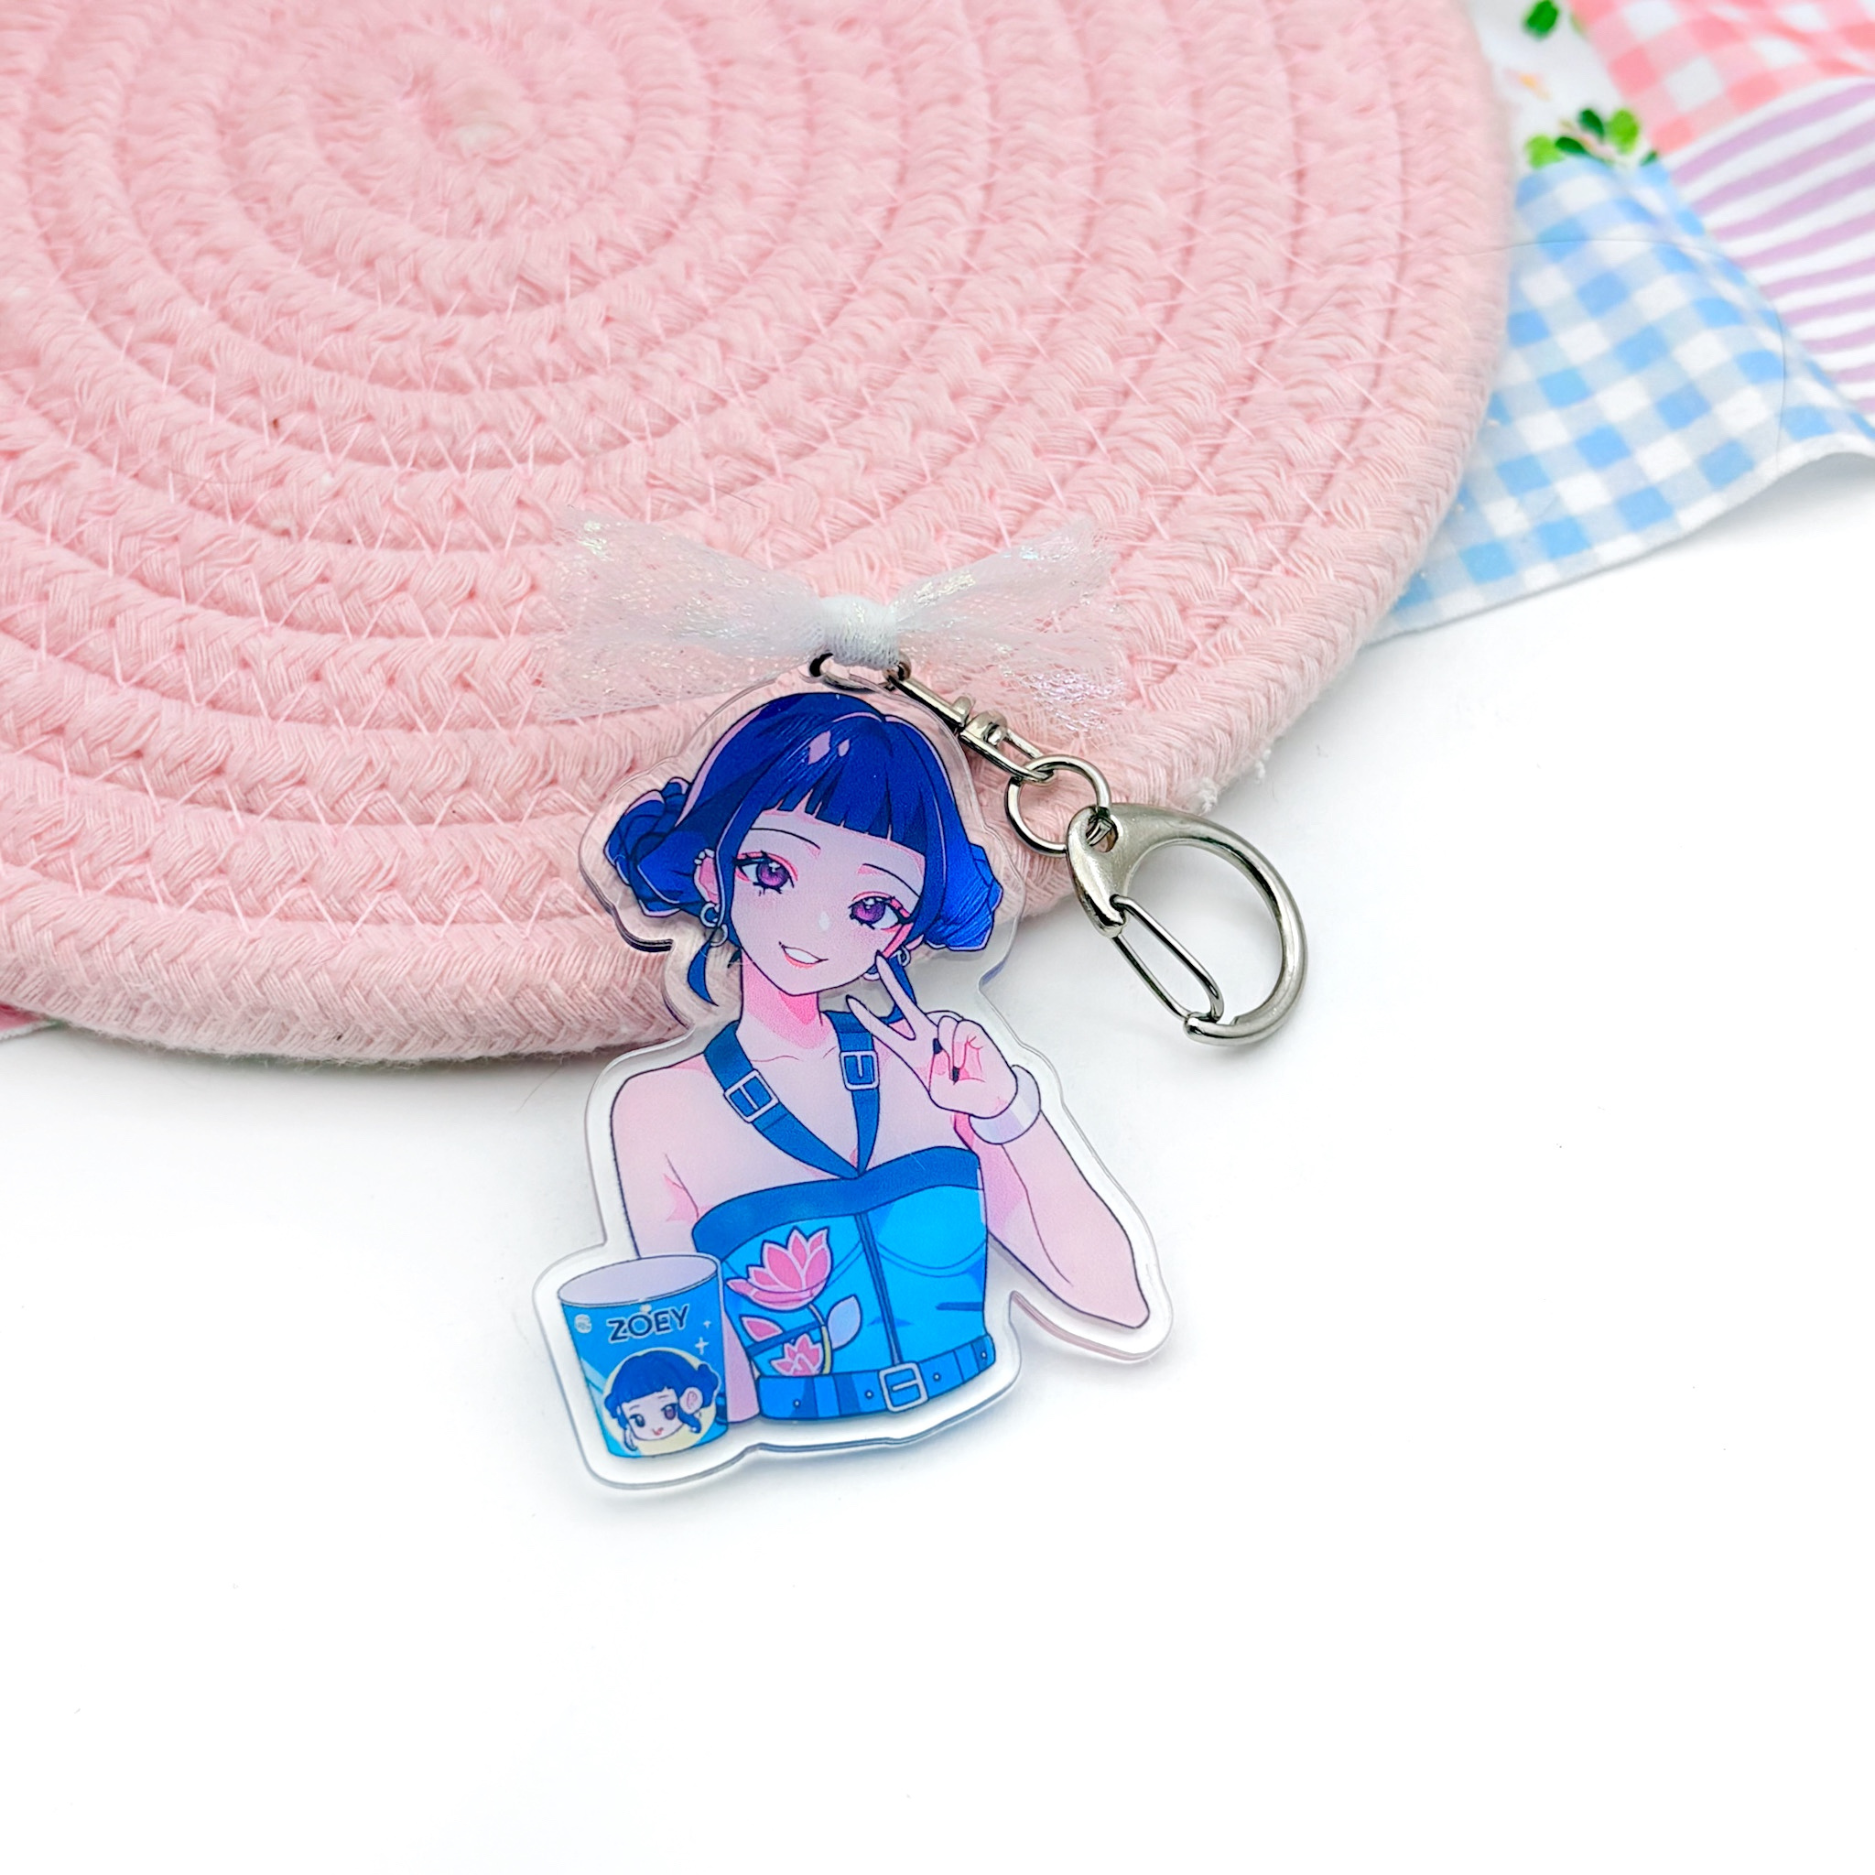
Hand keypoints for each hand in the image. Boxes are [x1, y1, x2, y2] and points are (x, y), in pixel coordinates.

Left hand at [846, 951, 1019, 1121]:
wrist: (992, 1099)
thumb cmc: (964, 1096)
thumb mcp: (939, 1093)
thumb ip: (934, 1072)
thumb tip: (940, 1046)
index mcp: (915, 1053)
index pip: (887, 1032)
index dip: (869, 1019)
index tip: (853, 1003)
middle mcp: (929, 1036)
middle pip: (906, 1003)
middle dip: (892, 981)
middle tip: (880, 961)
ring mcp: (949, 1031)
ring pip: (940, 1021)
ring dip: (947, 1049)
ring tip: (956, 1069)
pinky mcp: (969, 1028)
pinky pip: (957, 1028)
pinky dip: (960, 1048)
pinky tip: (966, 1060)